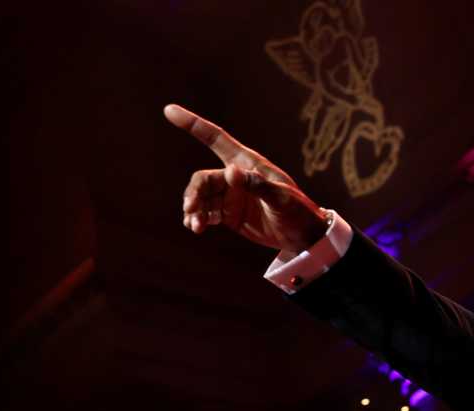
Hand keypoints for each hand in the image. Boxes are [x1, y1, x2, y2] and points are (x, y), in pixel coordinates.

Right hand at [164, 104, 327, 251]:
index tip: (169, 110)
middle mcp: (235, 177)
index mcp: (248, 164)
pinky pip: (206, 213)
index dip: (193, 124)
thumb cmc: (298, 211)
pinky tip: (196, 227)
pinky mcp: (229, 215)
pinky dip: (197, 219)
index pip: (215, 139)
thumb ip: (256, 185)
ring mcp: (231, 196)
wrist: (304, 236)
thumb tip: (230, 172)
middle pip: (203, 179)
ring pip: (201, 198)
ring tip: (195, 226)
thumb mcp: (282, 198)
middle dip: (194, 193)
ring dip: (194, 209)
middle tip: (191, 209)